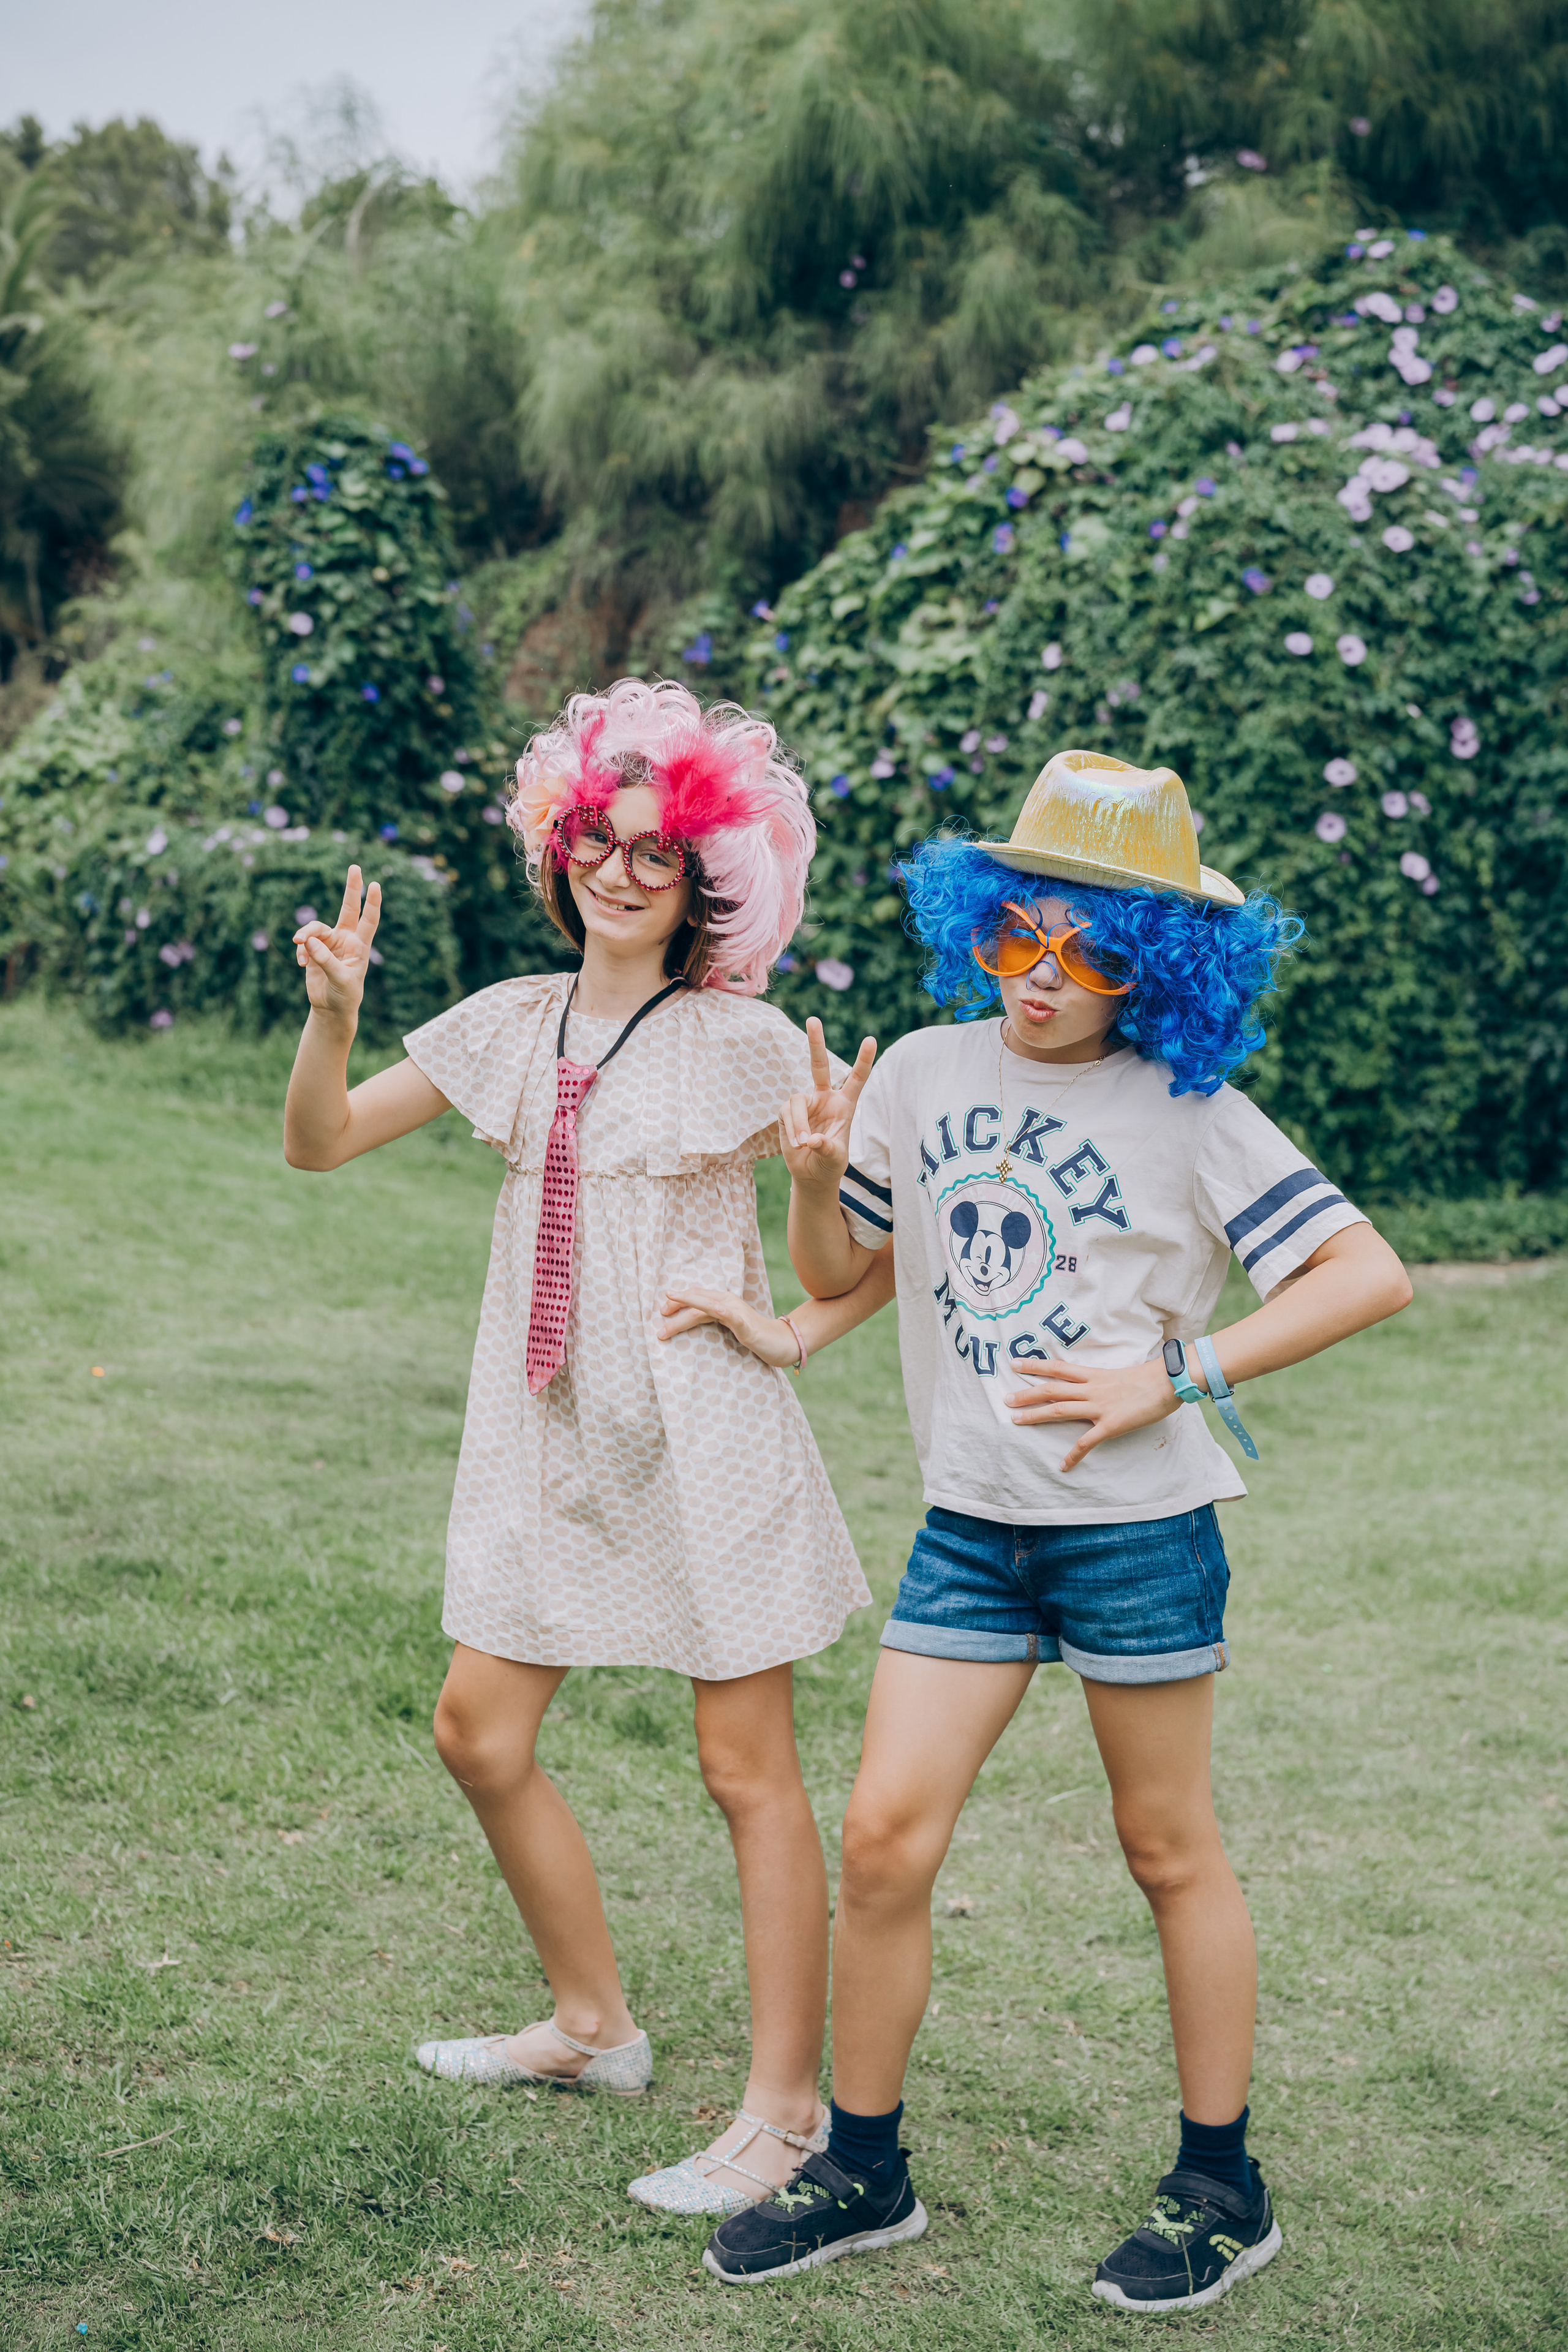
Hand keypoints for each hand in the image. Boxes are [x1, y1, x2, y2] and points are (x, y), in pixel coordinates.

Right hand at [293, 867, 381, 1022]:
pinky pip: (304, 943)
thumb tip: (308, 941)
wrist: (331, 1008)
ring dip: (305, 936)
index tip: (375, 884)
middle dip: (351, 888)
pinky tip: (302, 964)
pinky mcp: (314, 950)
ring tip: (299, 947)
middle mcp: (345, 940)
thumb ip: (325, 960)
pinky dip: (301, 951)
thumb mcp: (340, 980)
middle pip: (348, 908)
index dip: (371, 903)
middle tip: (355, 866)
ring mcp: (329, 943)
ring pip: (314, 928)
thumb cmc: (344, 995)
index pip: (368, 920)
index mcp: (359, 945)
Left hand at [656, 1282, 801, 1368]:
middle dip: (676, 1308)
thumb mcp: (730, 1325)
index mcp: (724, 1302)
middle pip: (697, 1302)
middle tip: (659, 1316)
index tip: (662, 1311)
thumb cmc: (754, 1335)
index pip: (697, 1297)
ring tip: (667, 1316)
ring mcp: (738, 1313)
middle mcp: (728, 1303)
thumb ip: (714, 1319)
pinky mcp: (747, 1326)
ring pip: (708, 1307)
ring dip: (685, 1312)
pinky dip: (724, 1312)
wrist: (782, 1342)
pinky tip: (716, 1309)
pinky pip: (734, 1317)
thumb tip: (691, 1321)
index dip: (679, 1301)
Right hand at [780, 1016, 875, 1189]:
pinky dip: (792, 1130)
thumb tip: (811, 1140)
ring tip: (804, 1144)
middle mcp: (825, 1098)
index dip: (863, 1060)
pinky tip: (797, 1144)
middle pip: (819, 1065)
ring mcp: (805, 1104)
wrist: (811, 1173)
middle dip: (815, 1042)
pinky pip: (786, 1114)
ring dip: (799, 1124)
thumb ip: (827, 1149)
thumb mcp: (835, 1159)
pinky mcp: (787, 1113)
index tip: (871, 1039)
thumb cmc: (829, 1163)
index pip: (856, 1078)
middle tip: (813, 1019)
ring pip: (797, 1101)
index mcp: (845, 1104)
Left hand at [1004, 1356, 1178, 1470]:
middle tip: (1006, 1400)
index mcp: (1094, 1375)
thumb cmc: (1150, 1378)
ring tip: (1016, 1420)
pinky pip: (1087, 1442)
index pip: (1058, 1368)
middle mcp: (1091, 1389)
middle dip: (1026, 1394)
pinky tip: (1063, 1466)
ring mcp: (1099, 1406)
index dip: (1035, 1365)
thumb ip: (1103, 1381)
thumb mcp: (1120, 1375)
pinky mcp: (1110, 1425)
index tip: (1014, 1363)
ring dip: (1036, 1415)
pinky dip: (1073, 1455)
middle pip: (1051, 1389)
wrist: (1169, 1382)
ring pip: (1060, 1409)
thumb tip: (1093, 1386)